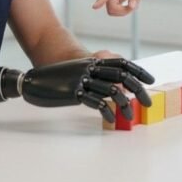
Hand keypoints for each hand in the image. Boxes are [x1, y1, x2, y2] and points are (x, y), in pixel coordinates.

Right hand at [20, 57, 154, 122]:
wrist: (31, 80)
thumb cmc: (55, 79)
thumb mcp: (77, 72)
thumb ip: (94, 77)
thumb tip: (113, 88)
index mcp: (91, 62)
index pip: (121, 63)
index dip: (138, 70)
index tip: (150, 80)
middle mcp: (89, 69)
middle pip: (121, 76)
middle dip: (138, 89)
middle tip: (148, 102)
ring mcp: (82, 80)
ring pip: (111, 90)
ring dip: (125, 104)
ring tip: (131, 116)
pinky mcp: (74, 93)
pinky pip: (96, 102)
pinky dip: (107, 112)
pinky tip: (111, 119)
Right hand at [92, 0, 148, 15]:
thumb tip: (132, 7)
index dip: (101, 0)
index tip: (94, 7)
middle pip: (111, 8)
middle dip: (123, 11)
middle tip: (134, 5)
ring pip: (112, 11)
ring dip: (123, 11)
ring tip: (133, 3)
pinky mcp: (112, 0)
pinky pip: (115, 11)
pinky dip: (123, 11)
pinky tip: (130, 3)